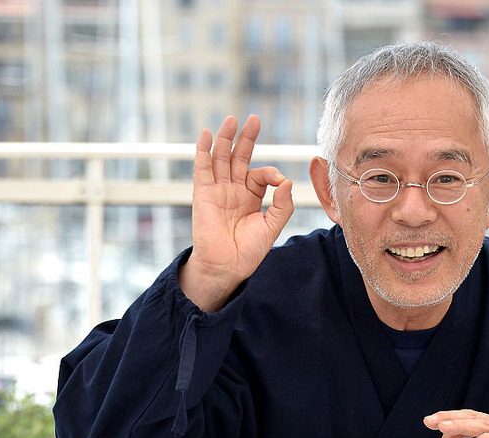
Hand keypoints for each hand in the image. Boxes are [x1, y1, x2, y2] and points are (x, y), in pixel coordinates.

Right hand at [179, 115, 293, 311]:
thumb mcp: (272, 226)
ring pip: (221, 158)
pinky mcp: (203, 194)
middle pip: (239, 157)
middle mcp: (233, 190)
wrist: (227, 267)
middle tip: (254, 118)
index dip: (272, 173)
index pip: (261, 174)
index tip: (278, 182)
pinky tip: (207, 135)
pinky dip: (204, 151)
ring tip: (232, 120)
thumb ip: (282, 205)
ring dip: (226, 138)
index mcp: (250, 196)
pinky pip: (202, 169)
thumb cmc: (248, 251)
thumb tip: (286, 181)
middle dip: (247, 138)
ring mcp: (218, 190)